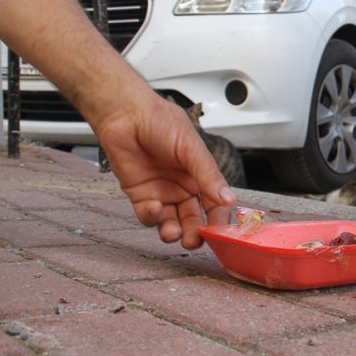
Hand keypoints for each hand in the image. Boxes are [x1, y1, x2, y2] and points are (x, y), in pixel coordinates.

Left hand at [94, 95, 236, 248]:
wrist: (126, 114)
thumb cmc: (160, 122)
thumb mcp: (191, 148)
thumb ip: (208, 175)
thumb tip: (229, 199)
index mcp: (199, 175)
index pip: (214, 204)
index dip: (218, 218)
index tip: (220, 231)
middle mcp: (182, 187)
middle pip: (193, 219)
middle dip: (196, 233)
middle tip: (196, 241)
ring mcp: (161, 193)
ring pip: (172, 223)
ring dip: (174, 232)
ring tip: (174, 234)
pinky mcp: (140, 195)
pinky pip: (148, 216)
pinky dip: (152, 217)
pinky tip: (155, 207)